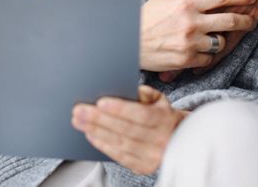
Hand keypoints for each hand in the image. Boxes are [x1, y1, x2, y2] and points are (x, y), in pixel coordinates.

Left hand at [72, 86, 186, 174]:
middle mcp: (161, 140)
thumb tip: (123, 90)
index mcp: (165, 119)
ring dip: (97, 132)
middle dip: (100, 119)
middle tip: (79, 111)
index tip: (100, 102)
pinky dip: (103, 145)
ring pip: (120, 144)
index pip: (141, 115)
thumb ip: (142, 93)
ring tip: (79, 121)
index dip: (120, 109)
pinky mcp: (143, 167)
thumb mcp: (158, 99)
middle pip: (126, 130)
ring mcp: (152, 156)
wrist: (178, 139)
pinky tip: (90, 135)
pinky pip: (120, 157)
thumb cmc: (161, 115)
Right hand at [139, 0, 254, 72]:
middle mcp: (192, 22)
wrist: (126, 43)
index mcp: (186, 3)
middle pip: (230, 20)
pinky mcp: (187, 59)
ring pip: (221, 41)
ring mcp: (191, 42)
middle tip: (251, 20)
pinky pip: (209, 58)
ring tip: (223, 38)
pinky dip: (208, 55)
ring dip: (223, 39)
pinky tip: (204, 51)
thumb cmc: (142, 19)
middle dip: (245, 19)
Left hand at [148, 0, 257, 75]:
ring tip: (179, 73)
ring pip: (210, 40)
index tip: (149, 43)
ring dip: (195, 58)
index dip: (163, 29)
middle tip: (162, 68)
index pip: (177, 11)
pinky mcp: (252, 17)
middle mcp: (215, 1)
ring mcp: (234, 11)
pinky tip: (207, 66)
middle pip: (191, 30)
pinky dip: (219, 55)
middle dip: (175, 49)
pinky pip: (233, 42)